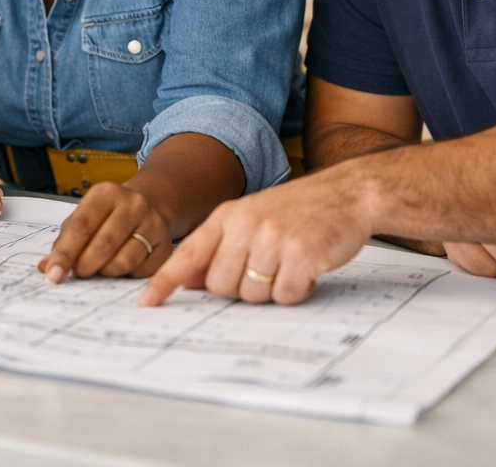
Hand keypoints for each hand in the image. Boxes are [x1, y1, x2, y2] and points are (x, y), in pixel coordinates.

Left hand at [39, 182, 170, 281]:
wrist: (151, 203)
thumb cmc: (109, 215)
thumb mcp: (85, 217)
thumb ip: (64, 242)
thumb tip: (46, 268)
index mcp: (105, 193)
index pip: (80, 226)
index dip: (65, 254)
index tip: (53, 275)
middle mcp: (132, 204)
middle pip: (103, 245)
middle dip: (85, 266)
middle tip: (79, 273)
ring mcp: (153, 223)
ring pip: (124, 261)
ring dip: (106, 272)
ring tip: (101, 267)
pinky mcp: (166, 244)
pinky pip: (141, 272)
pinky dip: (127, 275)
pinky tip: (123, 265)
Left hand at [139, 172, 370, 306]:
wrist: (348, 193)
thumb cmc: (298, 210)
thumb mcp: (252, 218)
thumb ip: (220, 247)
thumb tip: (190, 282)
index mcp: (228, 215)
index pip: (189, 254)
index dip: (166, 281)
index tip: (147, 303)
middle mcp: (246, 225)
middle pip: (220, 286)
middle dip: (240, 289)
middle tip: (265, 270)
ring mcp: (274, 239)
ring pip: (252, 295)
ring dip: (271, 291)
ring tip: (288, 265)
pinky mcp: (302, 254)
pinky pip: (285, 296)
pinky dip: (296, 291)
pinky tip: (306, 270)